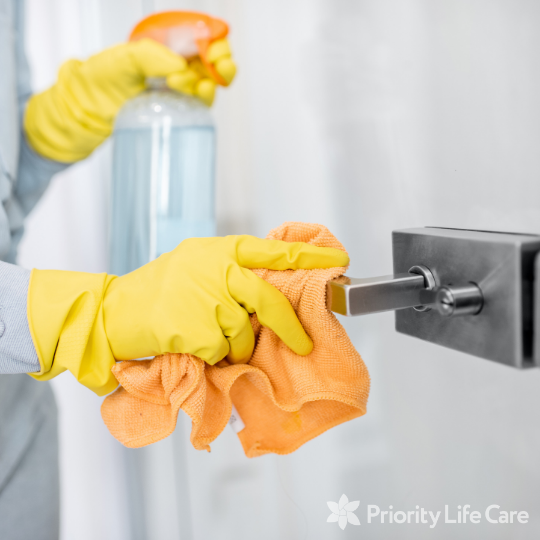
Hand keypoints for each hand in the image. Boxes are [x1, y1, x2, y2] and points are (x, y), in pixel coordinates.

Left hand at [24, 38, 235, 162]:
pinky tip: (200, 93)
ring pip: (210, 81)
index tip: (217, 44)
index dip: (214, 37)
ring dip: (212, 80)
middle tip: (218, 64)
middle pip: (212, 59)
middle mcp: (175, 64)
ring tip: (199, 83)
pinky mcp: (178, 108)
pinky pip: (201, 102)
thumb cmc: (100, 80)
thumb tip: (180, 66)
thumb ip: (150, 56)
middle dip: (221, 60)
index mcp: (164, 44)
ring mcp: (178, 87)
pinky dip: (206, 97)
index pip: (199, 35)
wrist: (89, 111)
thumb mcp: (123, 59)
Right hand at [103, 236, 348, 364]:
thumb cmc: (158, 288)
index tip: (339, 261)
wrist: (117, 311)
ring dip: (234, 345)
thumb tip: (266, 287)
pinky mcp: (197, 333)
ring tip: (206, 335)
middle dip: (289, 328)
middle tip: (303, 343)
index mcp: (221, 251)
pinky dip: (213, 355)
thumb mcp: (196, 263)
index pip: (274, 251)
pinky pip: (222, 352)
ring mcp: (208, 302)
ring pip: (243, 334)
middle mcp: (218, 271)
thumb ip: (231, 269)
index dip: (309, 255)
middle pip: (269, 300)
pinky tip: (191, 343)